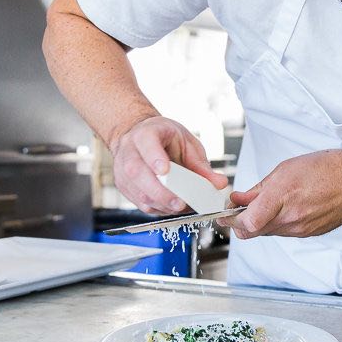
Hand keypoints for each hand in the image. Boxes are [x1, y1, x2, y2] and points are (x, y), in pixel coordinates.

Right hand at [110, 116, 226, 214]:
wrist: (140, 136)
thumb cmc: (164, 138)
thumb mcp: (186, 143)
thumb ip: (201, 165)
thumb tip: (219, 184)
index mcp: (145, 133)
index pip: (146, 143)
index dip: (154, 158)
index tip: (165, 170)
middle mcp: (129, 151)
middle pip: (138, 172)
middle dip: (160, 192)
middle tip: (180, 203)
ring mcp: (122, 170)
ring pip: (137, 191)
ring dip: (161, 203)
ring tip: (181, 206)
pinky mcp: (123, 186)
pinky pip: (139, 202)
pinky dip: (157, 208)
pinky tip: (170, 207)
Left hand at [228, 150, 341, 238]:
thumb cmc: (327, 170)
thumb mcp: (285, 169)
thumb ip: (259, 188)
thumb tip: (240, 198)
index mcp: (282, 198)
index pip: (246, 223)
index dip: (231, 219)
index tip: (226, 212)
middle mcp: (290, 220)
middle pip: (252, 232)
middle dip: (241, 222)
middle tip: (240, 208)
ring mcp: (300, 230)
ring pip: (267, 232)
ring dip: (260, 221)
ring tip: (268, 202)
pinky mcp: (308, 234)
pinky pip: (284, 232)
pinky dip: (278, 222)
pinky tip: (286, 207)